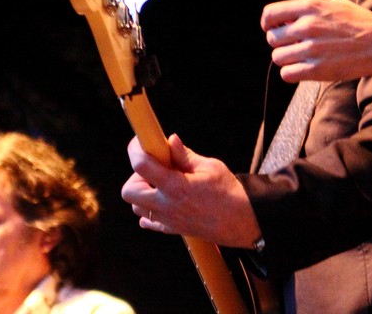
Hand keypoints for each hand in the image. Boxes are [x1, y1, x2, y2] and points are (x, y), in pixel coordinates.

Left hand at [120, 134, 260, 248]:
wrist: (242, 221)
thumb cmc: (228, 192)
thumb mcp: (210, 166)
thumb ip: (185, 155)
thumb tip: (171, 141)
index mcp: (175, 186)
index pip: (141, 165)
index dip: (135, 150)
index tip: (140, 142)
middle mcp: (166, 205)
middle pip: (129, 191)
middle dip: (136, 176)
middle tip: (154, 168)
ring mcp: (168, 220)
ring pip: (136, 207)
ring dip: (142, 193)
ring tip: (160, 183)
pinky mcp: (172, 229)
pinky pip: (149, 221)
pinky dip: (149, 210)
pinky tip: (163, 199)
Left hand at [260, 0, 371, 82]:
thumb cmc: (361, 23)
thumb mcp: (335, 3)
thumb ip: (311, 7)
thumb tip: (291, 17)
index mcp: (310, 6)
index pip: (270, 14)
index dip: (268, 23)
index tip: (273, 28)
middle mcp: (307, 26)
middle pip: (272, 38)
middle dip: (280, 42)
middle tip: (293, 45)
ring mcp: (311, 49)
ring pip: (277, 57)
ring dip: (286, 58)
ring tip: (299, 57)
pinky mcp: (316, 70)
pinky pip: (286, 74)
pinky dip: (291, 72)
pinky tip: (302, 69)